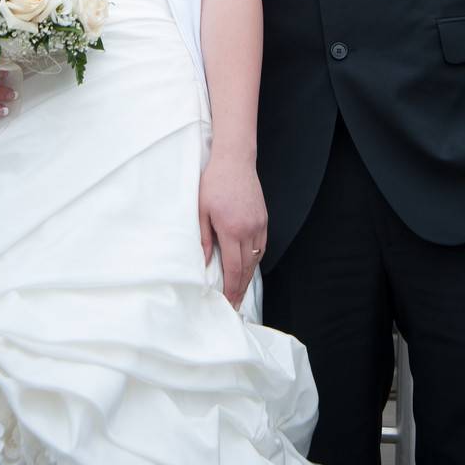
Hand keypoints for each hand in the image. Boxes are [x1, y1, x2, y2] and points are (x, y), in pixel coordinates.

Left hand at [198, 151, 267, 307]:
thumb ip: (203, 238)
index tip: (228, 303)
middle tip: (235, 305)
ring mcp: (259, 224)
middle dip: (241, 289)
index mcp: (231, 230)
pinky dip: (255, 259)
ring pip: (256, 258)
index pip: (233, 268)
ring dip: (249, 276)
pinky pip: (261, 245)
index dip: (231, 289)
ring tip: (241, 289)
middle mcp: (249, 230)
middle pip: (247, 268)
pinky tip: (249, 265)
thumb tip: (204, 263)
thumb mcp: (201, 210)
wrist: (234, 160)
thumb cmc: (213, 182)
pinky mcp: (263, 218)